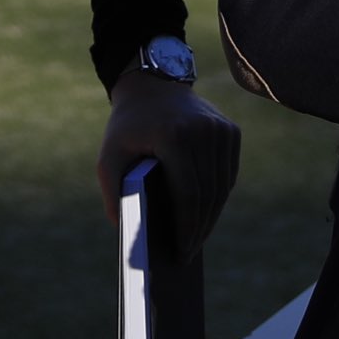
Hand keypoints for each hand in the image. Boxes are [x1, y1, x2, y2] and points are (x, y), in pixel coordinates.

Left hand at [98, 68, 241, 260]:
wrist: (151, 84)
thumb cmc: (127, 125)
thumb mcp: (109, 154)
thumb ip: (111, 189)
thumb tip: (123, 227)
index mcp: (174, 135)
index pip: (188, 194)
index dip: (186, 228)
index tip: (181, 252)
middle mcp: (203, 131)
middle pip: (207, 195)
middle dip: (198, 229)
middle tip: (188, 254)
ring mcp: (220, 129)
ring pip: (221, 187)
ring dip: (210, 217)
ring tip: (197, 239)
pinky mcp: (230, 131)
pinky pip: (228, 174)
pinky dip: (218, 197)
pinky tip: (205, 214)